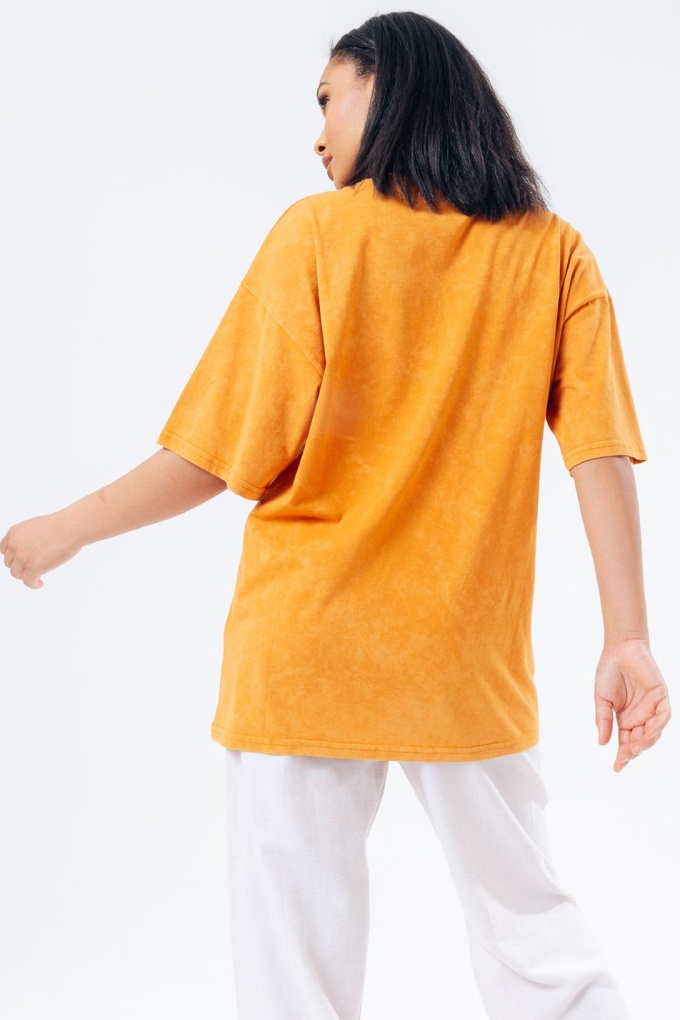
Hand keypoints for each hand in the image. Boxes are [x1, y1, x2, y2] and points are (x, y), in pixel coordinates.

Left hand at [0, 513, 82, 588]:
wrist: (70, 528)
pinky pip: (28, 582)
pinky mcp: (32, 569)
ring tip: (37, 575)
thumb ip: (27, 538)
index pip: (5, 550)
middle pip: (9, 563)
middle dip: (20, 566)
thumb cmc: (59, 525)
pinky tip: (40, 583)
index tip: (20, 560)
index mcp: (13, 533)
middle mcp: (14, 546)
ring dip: (25, 575)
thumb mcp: (34, 527)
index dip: (13, 556)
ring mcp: (22, 558)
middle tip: (31, 567)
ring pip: (16, 574)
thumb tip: (30, 551)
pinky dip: (34, 584)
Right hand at [594, 638, 670, 771]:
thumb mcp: (602, 699)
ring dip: (646, 742)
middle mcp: (640, 717)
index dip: (623, 756)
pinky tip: (650, 732)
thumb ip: (603, 720)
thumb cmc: (609, 672)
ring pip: (653, 732)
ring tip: (635, 748)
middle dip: (634, 751)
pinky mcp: (661, 697)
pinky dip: (659, 725)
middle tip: (625, 757)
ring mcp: (651, 708)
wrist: (619, 649)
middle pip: (640, 741)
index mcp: (625, 719)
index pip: (626, 743)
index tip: (616, 767)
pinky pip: (663, 716)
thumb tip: (603, 743)